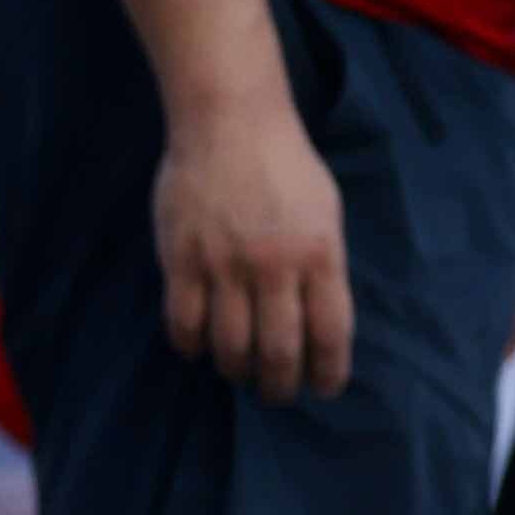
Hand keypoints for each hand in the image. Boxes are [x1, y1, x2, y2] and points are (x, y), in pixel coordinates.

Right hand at [155, 94, 353, 401]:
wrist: (230, 121)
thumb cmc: (284, 165)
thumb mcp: (325, 211)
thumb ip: (323, 265)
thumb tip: (318, 321)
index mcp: (319, 253)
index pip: (330, 333)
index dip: (328, 373)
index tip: (323, 389)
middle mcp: (275, 265)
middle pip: (278, 352)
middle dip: (279, 386)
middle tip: (275, 393)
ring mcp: (226, 265)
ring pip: (230, 346)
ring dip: (235, 370)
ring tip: (236, 371)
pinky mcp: (184, 260)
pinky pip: (184, 324)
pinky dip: (191, 347)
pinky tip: (197, 348)